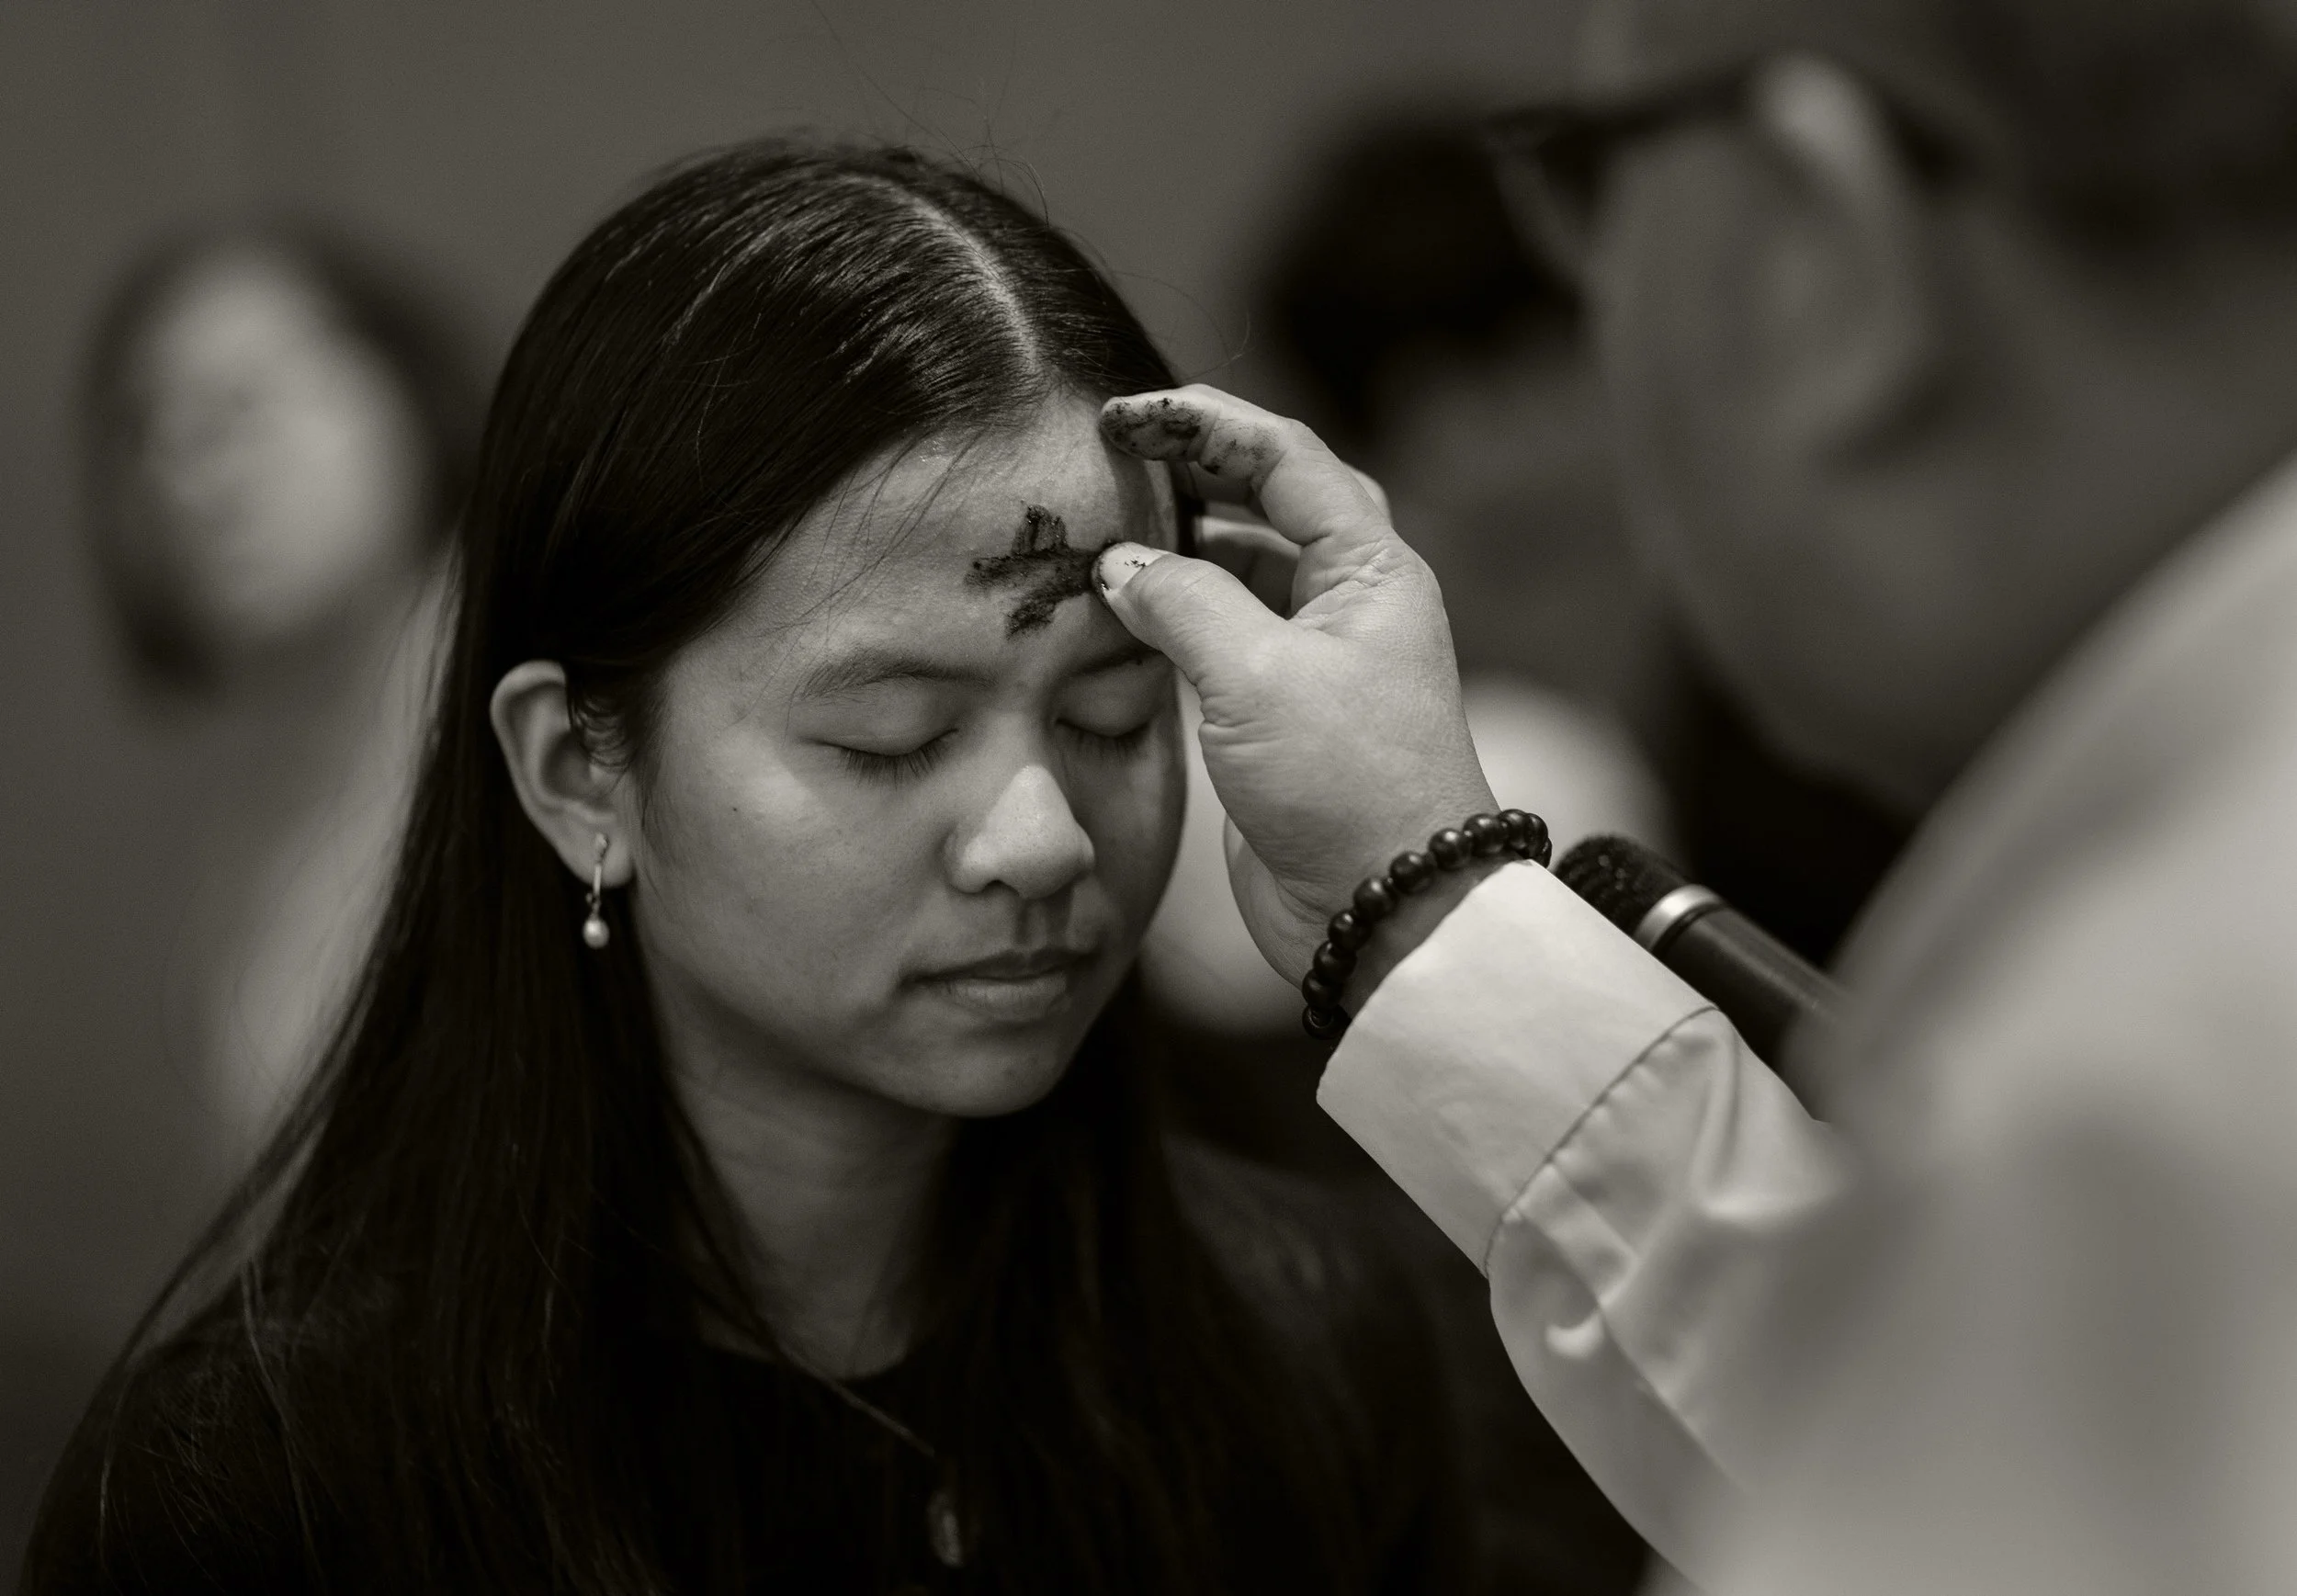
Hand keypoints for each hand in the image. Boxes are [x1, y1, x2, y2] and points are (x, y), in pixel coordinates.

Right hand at [1096, 385, 1495, 983]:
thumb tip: (1118, 566)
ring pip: (1243, 569)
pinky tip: (1121, 611)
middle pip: (1270, 500)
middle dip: (1195, 469)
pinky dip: (1174, 612)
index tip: (1122, 416)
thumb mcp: (1257, 676)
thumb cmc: (1345, 784)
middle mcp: (1350, 602)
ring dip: (1180, 546)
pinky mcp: (1281, 715)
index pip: (1284, 458)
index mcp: (1370, 569)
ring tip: (1106, 530)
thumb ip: (1180, 604)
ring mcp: (1316, 660)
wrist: (1386, 908)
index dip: (1202, 424)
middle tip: (1114, 453)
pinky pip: (1223, 635)